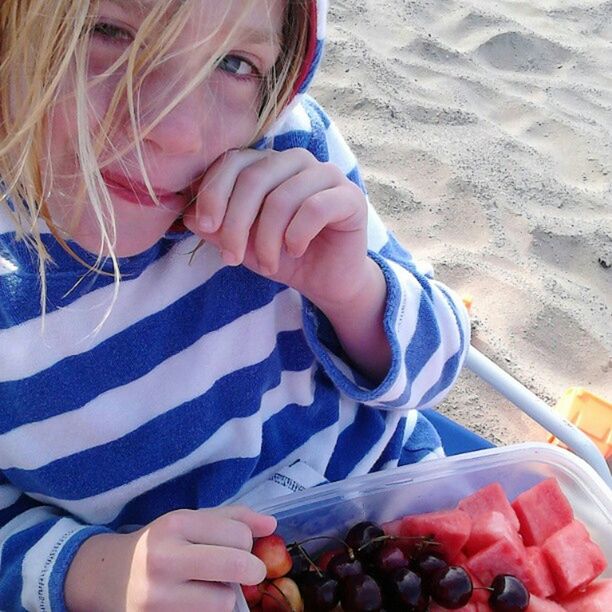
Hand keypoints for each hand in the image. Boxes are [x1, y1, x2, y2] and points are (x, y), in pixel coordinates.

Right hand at [65, 506, 275, 611]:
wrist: (108, 576)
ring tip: (210, 588)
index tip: (241, 547)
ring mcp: (157, 597)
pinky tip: (195, 601)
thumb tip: (272, 525)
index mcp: (176, 524)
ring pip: (224, 602)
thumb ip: (232, 518)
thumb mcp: (189, 521)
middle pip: (236, 565)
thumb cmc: (159, 544)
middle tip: (250, 572)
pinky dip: (209, 610)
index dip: (248, 543)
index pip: (237, 534)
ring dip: (226, 596)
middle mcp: (164, 558)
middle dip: (252, 569)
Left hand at [182, 148, 371, 312]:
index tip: (206, 228)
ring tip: (267, 264)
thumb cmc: (284, 256)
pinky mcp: (349, 197)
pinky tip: (294, 251)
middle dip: (236, 223)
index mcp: (268, 163)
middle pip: (254, 178)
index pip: (233, 162)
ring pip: (282, 197)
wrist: (327, 280)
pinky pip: (314, 208)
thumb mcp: (243, 244)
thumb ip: (217, 228)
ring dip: (267, 239)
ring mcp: (326, 174)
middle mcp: (296, 160)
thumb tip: (190, 215)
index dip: (214, 193)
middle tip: (231, 258)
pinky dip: (296, 235)